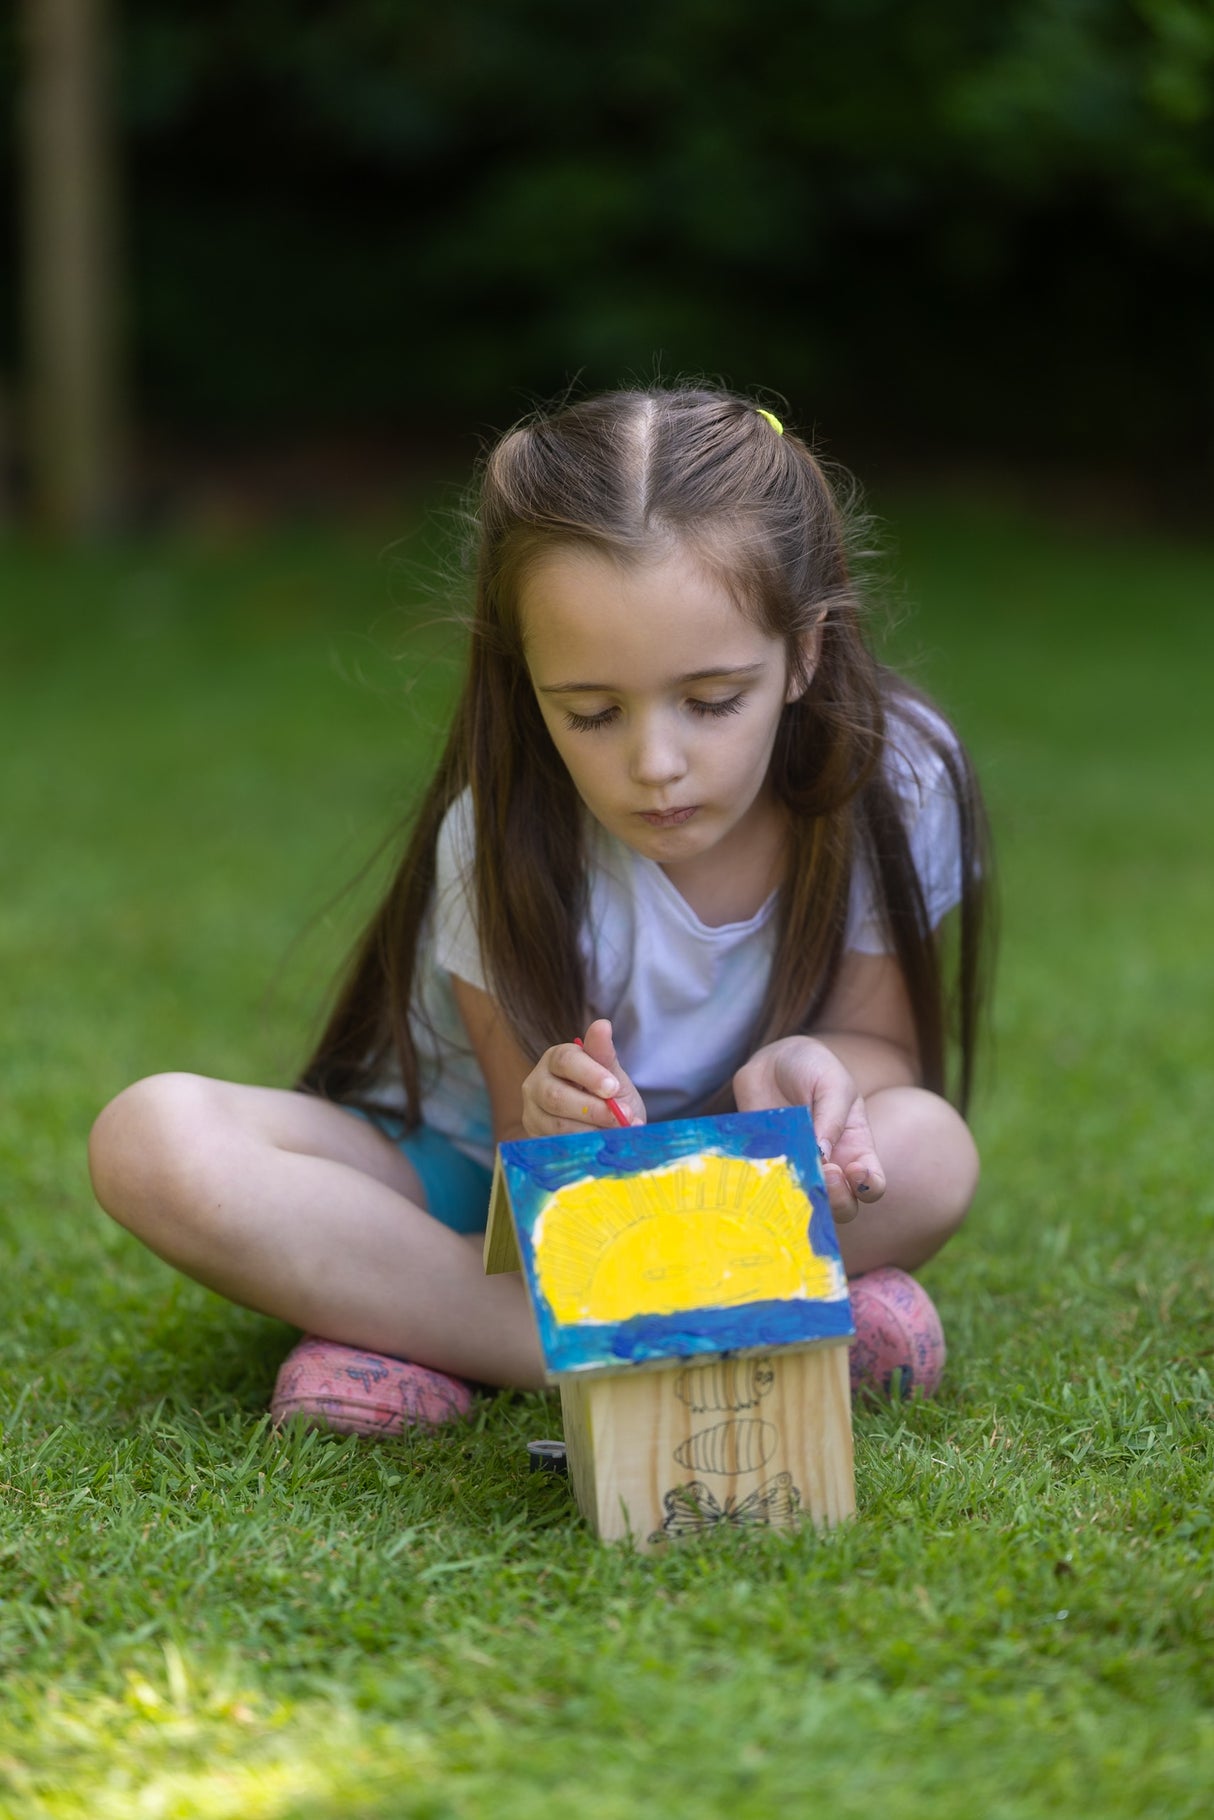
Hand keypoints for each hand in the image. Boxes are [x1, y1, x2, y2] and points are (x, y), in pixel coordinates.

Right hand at [521, 1018, 646, 1136]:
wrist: (607, 1127)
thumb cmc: (608, 1095)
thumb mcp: (612, 1074)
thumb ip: (604, 1054)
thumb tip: (602, 1024)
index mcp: (556, 1059)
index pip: (565, 1060)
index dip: (590, 1074)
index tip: (614, 1087)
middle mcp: (536, 1083)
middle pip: (555, 1096)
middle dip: (593, 1108)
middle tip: (623, 1117)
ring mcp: (532, 1112)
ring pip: (556, 1124)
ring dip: (592, 1130)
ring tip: (619, 1132)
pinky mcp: (535, 1138)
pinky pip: (558, 1145)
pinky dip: (584, 1146)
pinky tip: (603, 1144)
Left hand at [732, 1036, 884, 1222]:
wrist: (771, 1062)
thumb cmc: (812, 1069)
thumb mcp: (832, 1084)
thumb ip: (831, 1118)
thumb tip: (822, 1157)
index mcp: (856, 1149)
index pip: (872, 1185)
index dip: (868, 1187)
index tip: (854, 1170)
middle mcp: (830, 1167)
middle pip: (843, 1208)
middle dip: (838, 1199)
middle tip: (824, 1171)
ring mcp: (798, 1170)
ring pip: (807, 1207)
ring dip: (805, 1199)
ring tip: (798, 1169)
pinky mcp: (768, 1168)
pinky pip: (770, 1191)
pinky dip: (771, 1188)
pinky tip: (769, 1168)